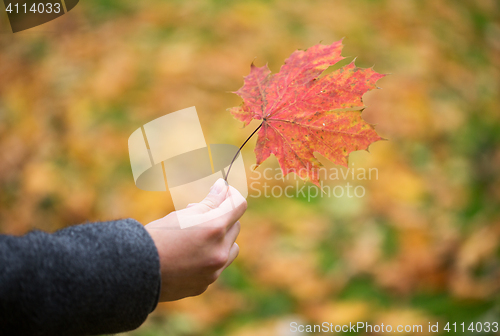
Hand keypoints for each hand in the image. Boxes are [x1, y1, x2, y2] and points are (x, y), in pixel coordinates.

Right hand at [145, 179, 246, 301]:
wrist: (135, 271)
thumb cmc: (157, 237)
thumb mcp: (182, 214)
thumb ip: (209, 202)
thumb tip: (223, 188)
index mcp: (214, 228)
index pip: (238, 205)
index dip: (231, 195)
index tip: (223, 191)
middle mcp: (219, 251)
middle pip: (235, 226)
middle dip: (222, 217)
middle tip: (199, 214)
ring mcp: (214, 271)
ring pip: (231, 248)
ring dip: (222, 240)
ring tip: (198, 236)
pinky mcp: (205, 284)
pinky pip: (217, 267)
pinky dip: (209, 258)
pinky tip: (188, 256)